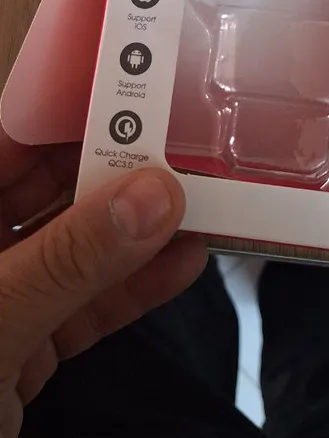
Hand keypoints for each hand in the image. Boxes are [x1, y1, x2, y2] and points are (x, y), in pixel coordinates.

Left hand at [0, 131, 206, 437]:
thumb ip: (69, 260)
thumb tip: (152, 194)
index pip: (3, 144)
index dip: (64, 110)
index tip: (132, 84)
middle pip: (45, 191)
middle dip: (115, 169)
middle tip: (184, 144)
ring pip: (74, 251)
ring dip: (136, 231)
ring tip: (200, 198)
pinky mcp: (20, 354)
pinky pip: (82, 309)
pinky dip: (131, 291)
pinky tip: (182, 264)